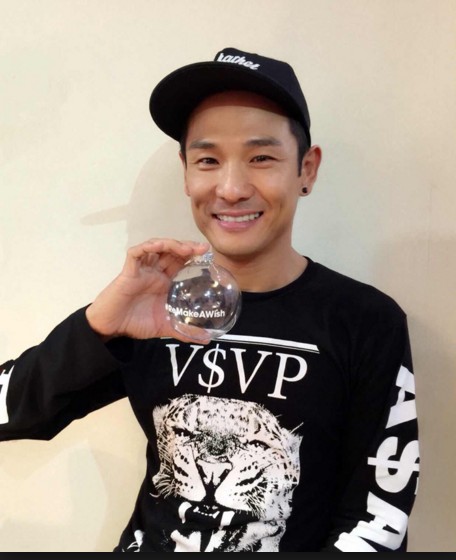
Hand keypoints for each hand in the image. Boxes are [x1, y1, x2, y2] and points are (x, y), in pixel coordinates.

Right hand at [86, 239, 209, 341]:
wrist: (111, 328)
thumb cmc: (135, 323)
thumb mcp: (165, 326)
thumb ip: (184, 332)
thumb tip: (206, 340)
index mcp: (164, 282)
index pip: (181, 262)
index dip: (194, 256)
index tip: (208, 255)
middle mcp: (154, 272)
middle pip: (172, 251)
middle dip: (187, 246)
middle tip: (202, 249)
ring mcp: (142, 270)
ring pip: (156, 247)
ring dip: (171, 244)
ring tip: (186, 249)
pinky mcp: (128, 271)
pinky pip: (136, 253)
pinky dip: (147, 247)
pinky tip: (159, 246)